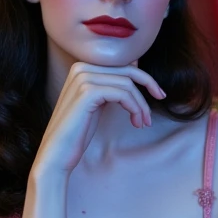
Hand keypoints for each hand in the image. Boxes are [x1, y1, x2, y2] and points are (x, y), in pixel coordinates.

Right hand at [33, 61, 166, 175]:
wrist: (57, 154)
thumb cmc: (77, 132)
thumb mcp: (98, 104)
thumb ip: (112, 84)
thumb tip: (136, 64)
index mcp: (82, 68)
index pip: (122, 65)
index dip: (144, 79)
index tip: (158, 95)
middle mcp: (81, 68)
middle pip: (127, 71)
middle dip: (148, 87)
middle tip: (159, 103)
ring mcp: (82, 78)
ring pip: (127, 84)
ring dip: (141, 105)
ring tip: (142, 123)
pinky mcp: (87, 92)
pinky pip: (122, 94)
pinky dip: (134, 107)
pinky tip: (135, 122)